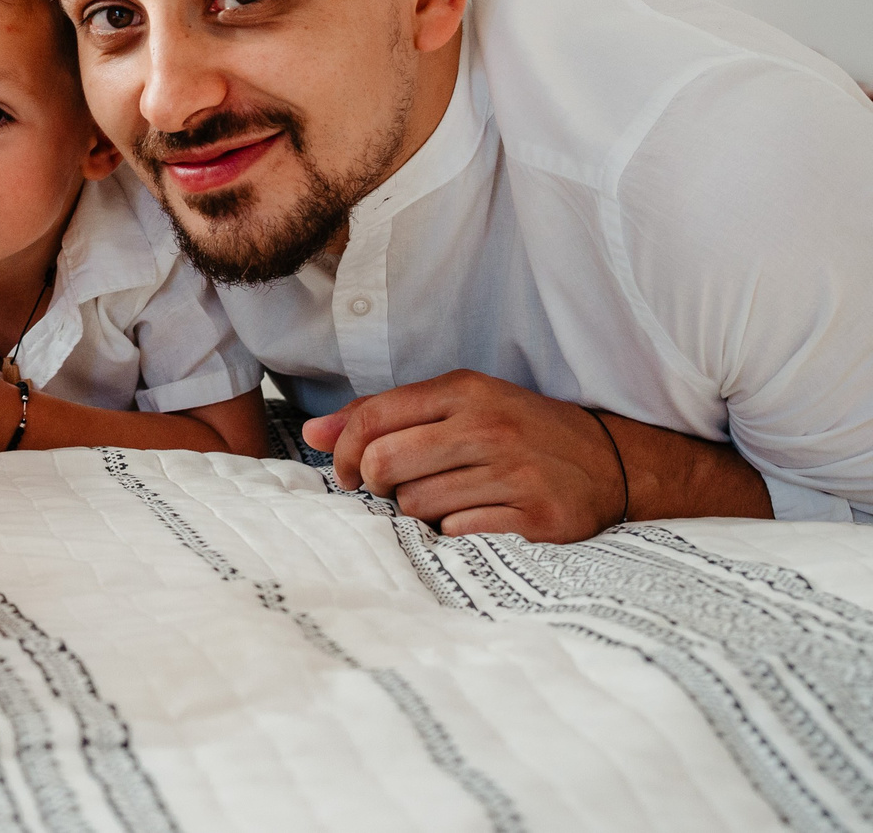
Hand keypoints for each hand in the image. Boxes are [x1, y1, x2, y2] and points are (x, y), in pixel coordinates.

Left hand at [302, 370, 626, 541]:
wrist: (613, 463)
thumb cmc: (520, 431)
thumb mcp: (460, 404)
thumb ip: (384, 415)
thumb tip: (311, 435)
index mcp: (465, 391)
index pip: (373, 417)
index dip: (342, 449)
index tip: (344, 471)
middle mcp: (489, 428)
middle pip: (385, 463)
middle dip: (375, 483)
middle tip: (392, 489)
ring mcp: (515, 474)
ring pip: (417, 505)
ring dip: (418, 511)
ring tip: (445, 500)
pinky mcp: (537, 519)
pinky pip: (458, 534)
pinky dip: (454, 532)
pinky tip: (474, 518)